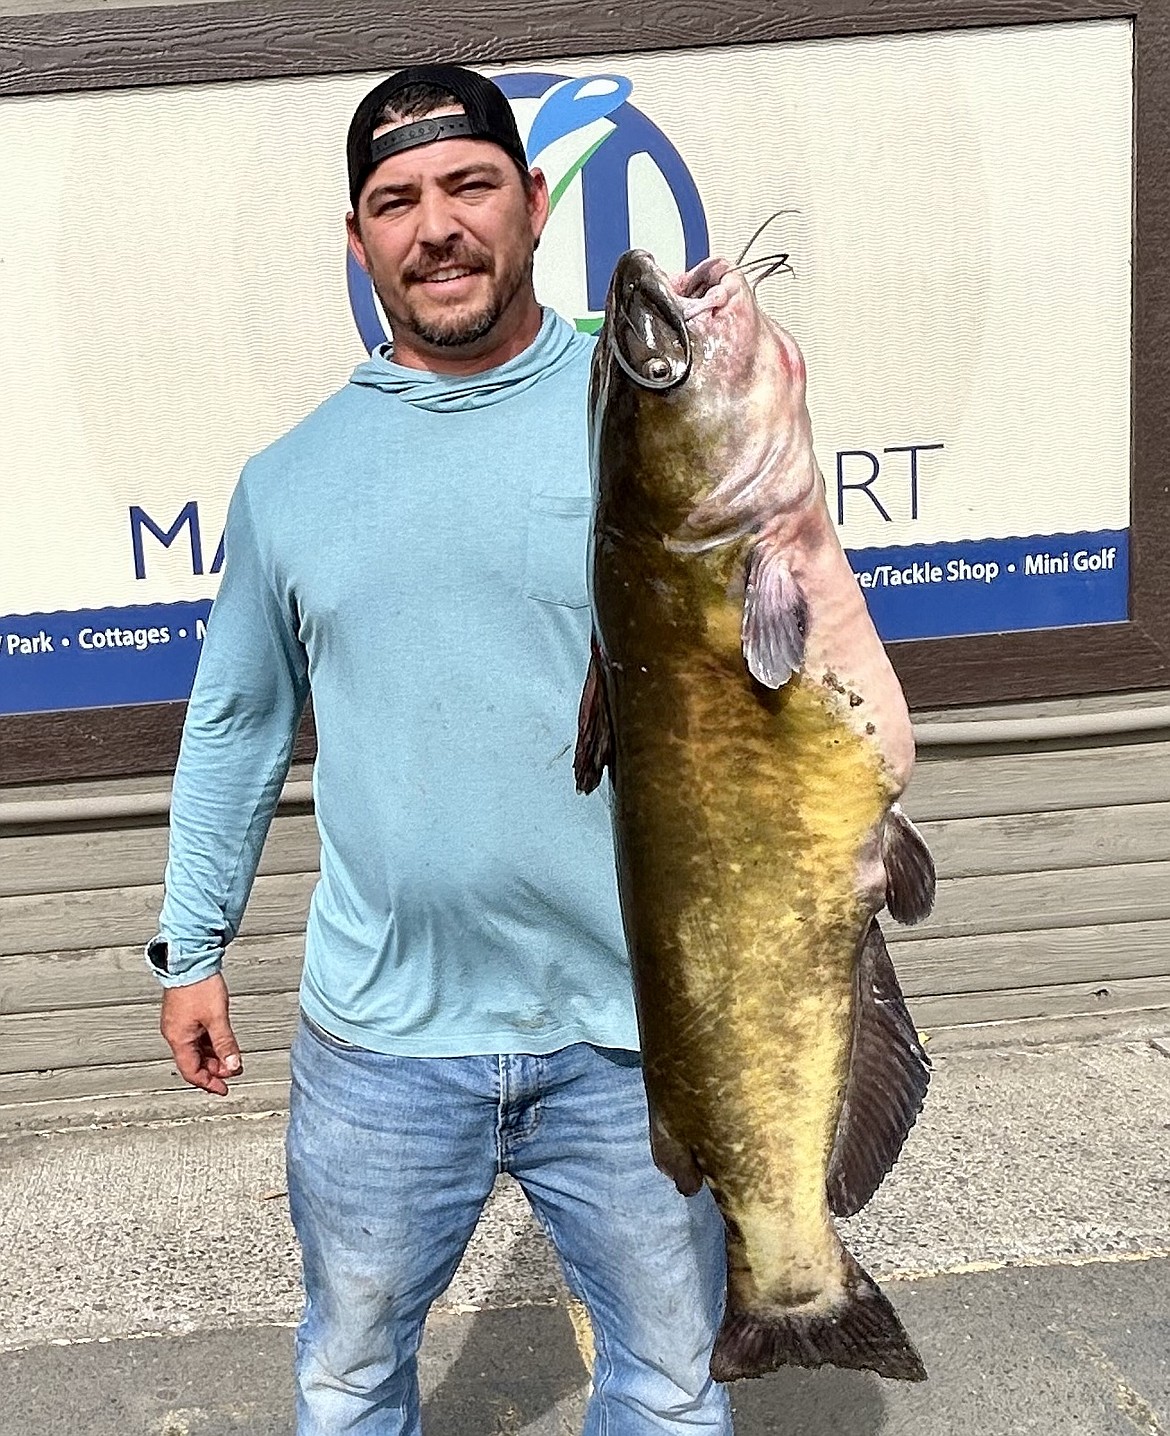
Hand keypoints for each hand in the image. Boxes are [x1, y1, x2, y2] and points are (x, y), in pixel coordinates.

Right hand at [160, 973, 242, 1094]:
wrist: (190, 960)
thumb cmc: (199, 985)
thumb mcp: (217, 1017)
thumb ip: (225, 1043)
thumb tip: (233, 1065)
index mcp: (178, 1038)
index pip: (191, 1071)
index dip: (208, 1083)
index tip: (223, 1088)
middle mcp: (175, 1033)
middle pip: (194, 1062)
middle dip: (214, 1069)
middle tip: (233, 1069)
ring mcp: (179, 1024)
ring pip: (196, 1049)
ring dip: (214, 1056)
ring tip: (232, 1057)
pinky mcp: (184, 1015)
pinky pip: (196, 1037)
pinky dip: (210, 1043)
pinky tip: (222, 1042)